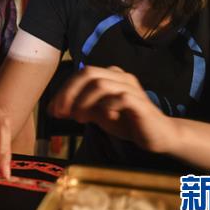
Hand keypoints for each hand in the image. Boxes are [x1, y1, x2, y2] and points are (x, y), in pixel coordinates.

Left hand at [47, 65, 176, 153]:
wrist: (157, 135)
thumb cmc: (127, 122)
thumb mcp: (98, 115)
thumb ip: (79, 108)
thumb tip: (55, 109)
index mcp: (109, 76)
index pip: (80, 74)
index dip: (63, 90)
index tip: (52, 110)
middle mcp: (120, 76)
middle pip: (88, 73)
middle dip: (69, 92)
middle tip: (61, 112)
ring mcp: (131, 87)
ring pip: (100, 84)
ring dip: (84, 101)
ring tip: (78, 118)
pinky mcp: (139, 102)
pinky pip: (119, 98)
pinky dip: (105, 107)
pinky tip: (103, 118)